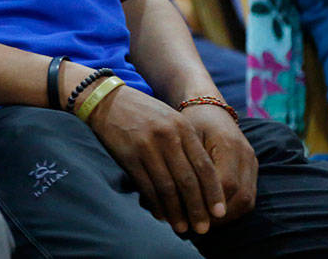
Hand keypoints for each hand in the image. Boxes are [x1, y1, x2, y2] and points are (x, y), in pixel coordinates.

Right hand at [85, 84, 226, 234]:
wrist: (107, 99)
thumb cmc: (143, 112)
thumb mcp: (170, 119)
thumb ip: (187, 144)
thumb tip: (203, 181)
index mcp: (183, 127)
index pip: (204, 166)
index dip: (213, 193)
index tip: (220, 213)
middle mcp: (168, 137)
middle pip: (188, 181)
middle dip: (197, 208)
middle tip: (203, 228)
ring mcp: (147, 146)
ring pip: (168, 187)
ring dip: (176, 211)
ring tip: (182, 228)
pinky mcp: (129, 155)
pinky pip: (146, 186)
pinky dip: (155, 203)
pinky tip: (160, 215)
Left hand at [180, 105, 257, 221]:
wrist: (207, 105)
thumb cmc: (188, 121)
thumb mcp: (181, 136)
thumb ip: (178, 164)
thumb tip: (163, 196)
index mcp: (228, 144)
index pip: (225, 184)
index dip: (208, 203)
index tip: (188, 216)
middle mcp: (246, 155)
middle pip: (241, 198)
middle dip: (218, 217)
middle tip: (194, 226)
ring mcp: (252, 162)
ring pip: (247, 201)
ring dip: (226, 217)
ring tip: (202, 224)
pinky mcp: (252, 169)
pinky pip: (248, 196)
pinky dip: (231, 209)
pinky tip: (211, 215)